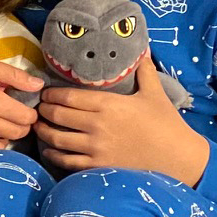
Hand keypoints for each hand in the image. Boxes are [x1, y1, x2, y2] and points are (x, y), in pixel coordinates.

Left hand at [37, 57, 210, 183]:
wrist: (178, 157)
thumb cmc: (166, 124)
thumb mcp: (154, 94)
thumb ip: (145, 72)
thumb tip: (143, 51)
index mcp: (109, 104)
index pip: (69, 96)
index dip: (52, 94)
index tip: (46, 93)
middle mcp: (98, 125)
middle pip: (58, 115)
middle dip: (44, 111)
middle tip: (39, 108)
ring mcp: (96, 147)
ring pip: (57, 139)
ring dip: (43, 132)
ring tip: (38, 127)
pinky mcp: (98, 166)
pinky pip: (67, 161)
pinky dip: (53, 155)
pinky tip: (49, 151)